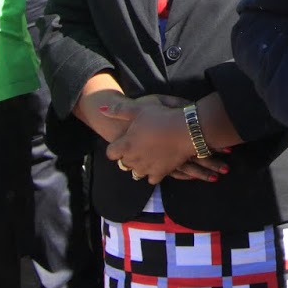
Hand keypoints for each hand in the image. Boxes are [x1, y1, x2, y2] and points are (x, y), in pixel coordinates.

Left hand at [100, 95, 227, 184]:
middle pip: (123, 164)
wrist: (186, 130)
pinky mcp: (160, 173)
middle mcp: (133, 159)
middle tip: (137, 148)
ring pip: (136, 173)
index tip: (122, 143)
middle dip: (128, 157)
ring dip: (139, 166)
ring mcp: (146, 168)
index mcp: (125, 145)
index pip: (111, 153)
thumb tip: (101, 110)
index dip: (115, 148)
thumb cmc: (161, 117)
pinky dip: (153, 174)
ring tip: (146, 158)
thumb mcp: (139, 108)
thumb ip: (119, 111)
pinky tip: (157, 165)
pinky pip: (151, 179)